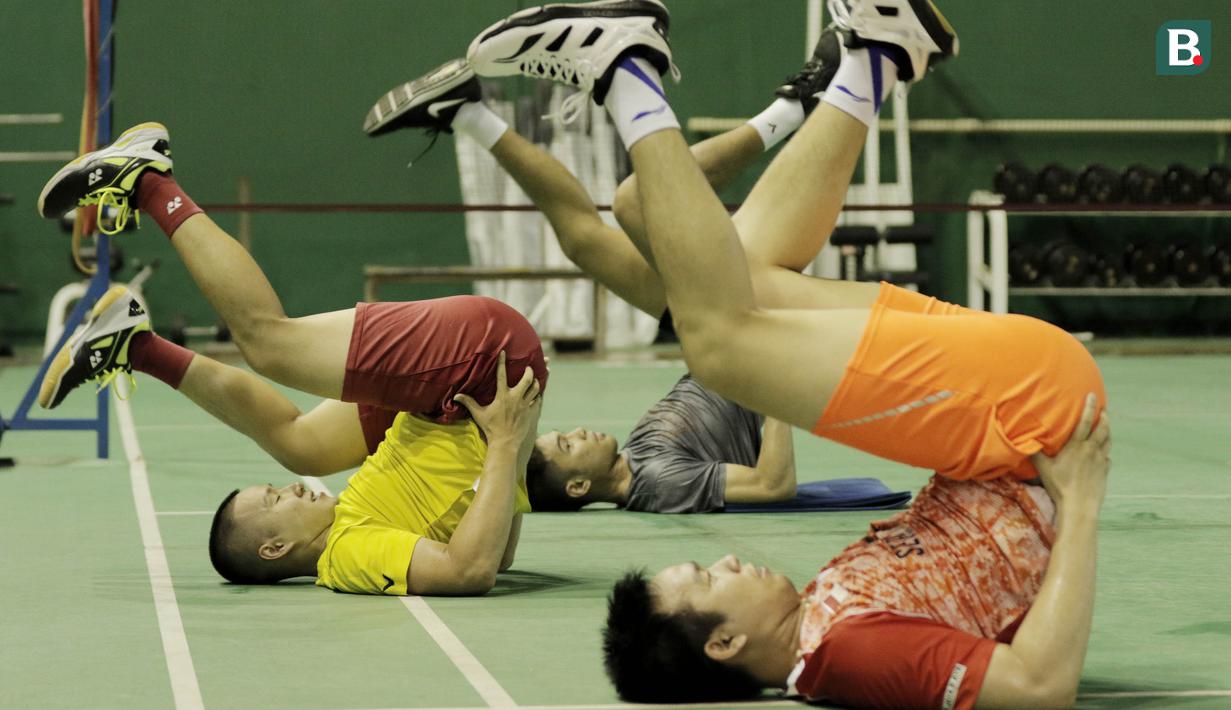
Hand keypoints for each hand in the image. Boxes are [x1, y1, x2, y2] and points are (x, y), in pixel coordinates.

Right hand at [453, 351, 542, 449]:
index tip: (504, 352)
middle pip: (527, 379)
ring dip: (535, 382)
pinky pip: (537, 400)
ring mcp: (525, 405)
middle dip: (528, 371)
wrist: (505, 443)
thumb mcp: (479, 414)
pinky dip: (537, 396)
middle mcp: (515, 398)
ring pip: (535, 388)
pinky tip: (536, 395)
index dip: (502, 362)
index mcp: (502, 396)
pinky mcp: (531, 412)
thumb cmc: (491, 428)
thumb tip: (456, 396)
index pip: (502, 374)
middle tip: (528, 368)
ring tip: (534, 380)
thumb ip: (469, 403)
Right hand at [1030, 393, 1110, 509]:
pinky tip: (1102, 454)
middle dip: (1104, 417)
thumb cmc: (1059, 486)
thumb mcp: (1043, 468)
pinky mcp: (1105, 471)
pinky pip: (1107, 458)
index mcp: (1076, 446)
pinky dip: (1105, 453)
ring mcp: (1100, 461)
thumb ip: (1035, 453)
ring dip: (1107, 432)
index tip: (1093, 395)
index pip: (1085, 421)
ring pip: (1108, 441)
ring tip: (1106, 426)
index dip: (1090, 407)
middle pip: (1102, 429)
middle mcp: (1091, 450)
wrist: (1080, 505)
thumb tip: (1024, 440)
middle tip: (1104, 410)